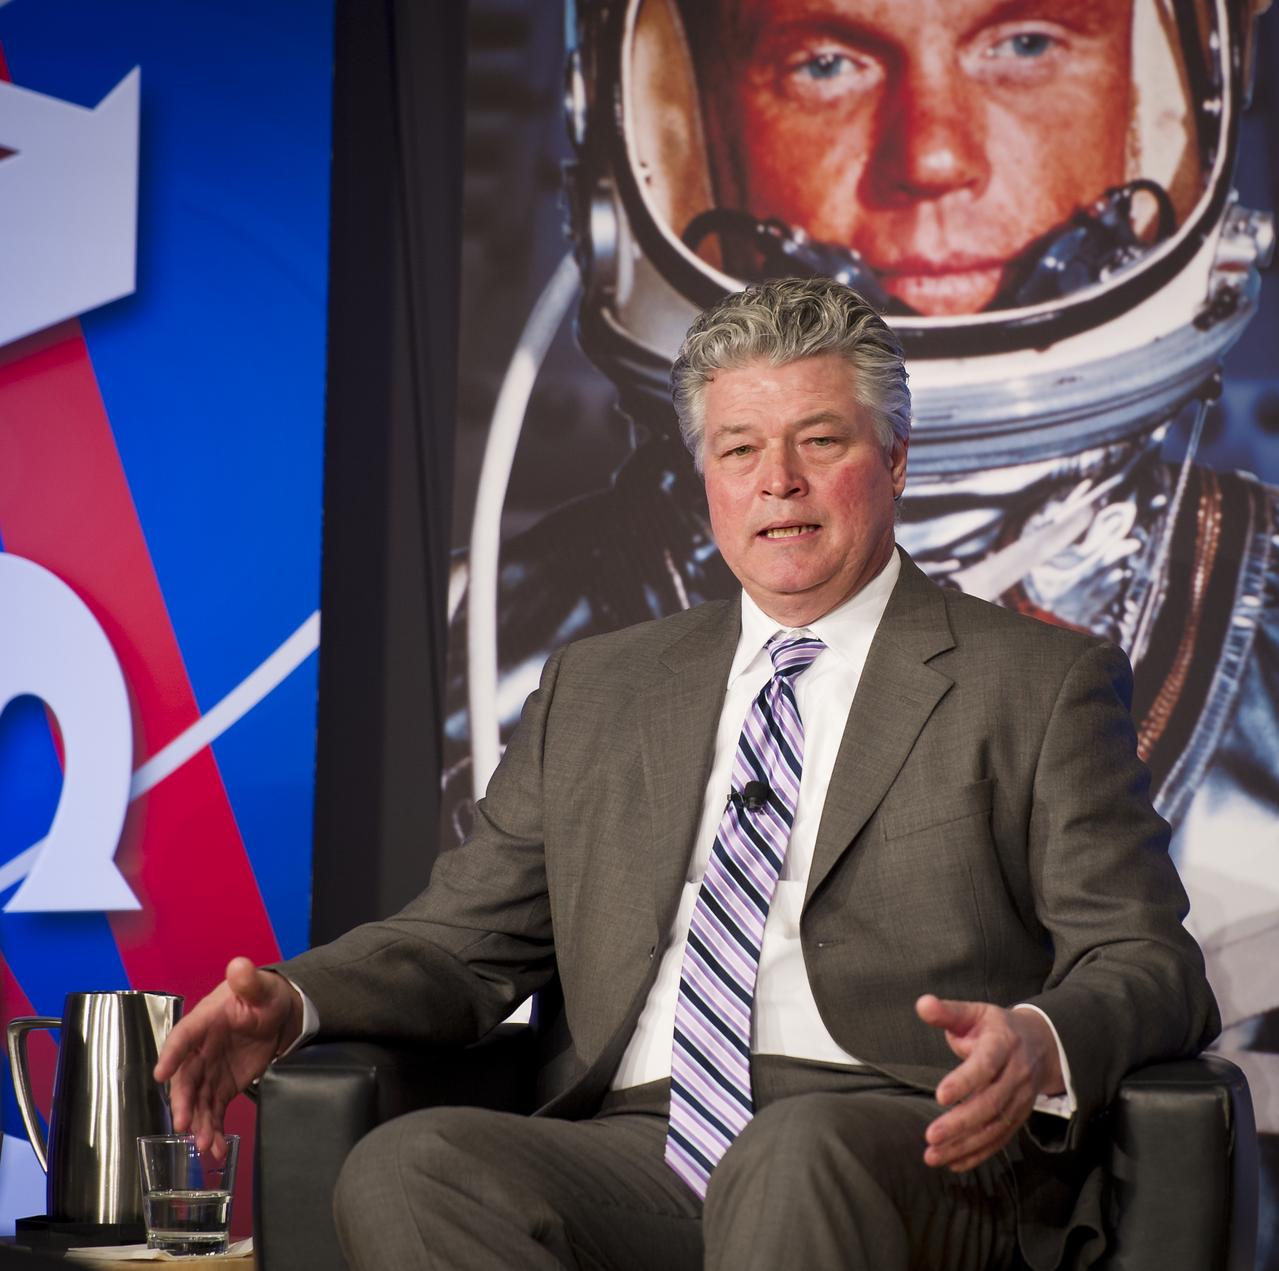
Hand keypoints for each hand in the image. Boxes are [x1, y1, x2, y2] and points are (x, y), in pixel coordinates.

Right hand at [154, 957, 302, 1155]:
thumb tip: (239, 965)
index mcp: (205, 1021)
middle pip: (186, 1077)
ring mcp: (211, 1071)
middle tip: (185, 1122)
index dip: (171, 1054)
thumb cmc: (264, 996)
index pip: (183, 1036)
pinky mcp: (223, 1087)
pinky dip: (214, 1128)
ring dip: (199, 1122)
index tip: (160, 1074)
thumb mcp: (260, 987)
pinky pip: (214, 1110)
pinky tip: (216, 1146)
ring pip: (198, 1100)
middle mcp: (201, 1049)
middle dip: (183, 1101)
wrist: (280, 1014)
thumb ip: (248, 980)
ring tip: (205, 1143)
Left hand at [915, 994, 1063, 1172]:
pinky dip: (979, 1154)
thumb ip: (947, 1012)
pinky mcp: (1019, 1116)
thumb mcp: (974, 1012)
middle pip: (990, 1103)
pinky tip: (954, 1163)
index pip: (985, 1066)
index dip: (965, 1081)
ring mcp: (1020, 1098)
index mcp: (1003, 1044)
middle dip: (961, 1123)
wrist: (1041, 1044)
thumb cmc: (996, 1027)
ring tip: (934, 1155)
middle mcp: (1016, 1074)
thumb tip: (922, 1004)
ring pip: (995, 1126)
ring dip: (965, 1145)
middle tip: (930, 1136)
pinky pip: (1001, 1138)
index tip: (940, 1096)